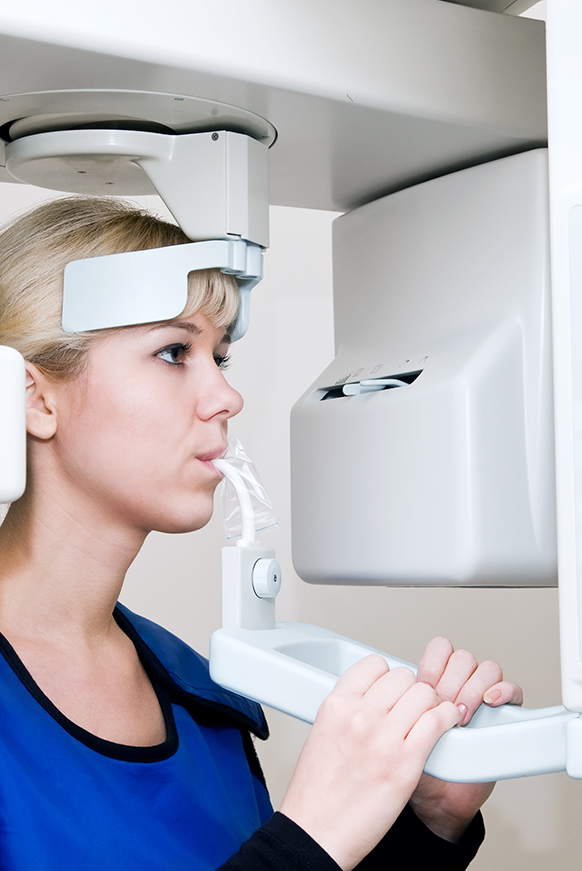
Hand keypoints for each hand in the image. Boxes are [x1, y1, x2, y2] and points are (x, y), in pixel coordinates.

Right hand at [280, 655, 463, 870]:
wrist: (317, 832)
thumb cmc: (317, 792)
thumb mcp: (322, 733)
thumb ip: (348, 710)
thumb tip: (373, 699)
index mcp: (336, 705)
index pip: (374, 665)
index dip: (388, 677)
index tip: (393, 691)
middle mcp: (359, 716)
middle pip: (403, 677)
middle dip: (412, 691)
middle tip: (413, 708)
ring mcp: (383, 738)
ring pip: (424, 694)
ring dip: (432, 704)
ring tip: (431, 717)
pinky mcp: (406, 763)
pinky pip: (437, 721)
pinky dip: (447, 719)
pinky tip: (445, 724)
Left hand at [409, 636, 523, 842]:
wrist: (437, 798)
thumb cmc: (414, 762)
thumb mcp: (399, 730)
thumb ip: (400, 706)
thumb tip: (394, 691)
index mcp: (434, 681)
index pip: (440, 649)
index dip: (433, 664)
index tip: (424, 686)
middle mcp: (459, 685)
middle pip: (463, 659)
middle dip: (452, 682)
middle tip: (443, 707)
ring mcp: (482, 699)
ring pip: (488, 670)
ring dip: (473, 689)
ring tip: (462, 714)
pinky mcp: (504, 716)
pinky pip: (514, 691)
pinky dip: (504, 691)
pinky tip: (490, 701)